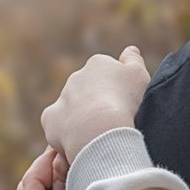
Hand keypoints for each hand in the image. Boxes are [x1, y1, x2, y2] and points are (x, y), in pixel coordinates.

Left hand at [41, 45, 149, 164]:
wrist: (101, 129)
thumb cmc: (124, 102)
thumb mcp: (139, 75)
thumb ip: (134, 60)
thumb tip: (130, 49)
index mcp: (97, 64)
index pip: (106, 72)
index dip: (116, 89)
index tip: (123, 103)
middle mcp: (76, 77)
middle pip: (87, 89)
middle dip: (96, 101)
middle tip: (110, 120)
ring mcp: (61, 98)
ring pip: (72, 106)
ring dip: (81, 116)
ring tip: (97, 134)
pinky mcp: (50, 118)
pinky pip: (57, 124)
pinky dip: (65, 130)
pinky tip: (78, 139)